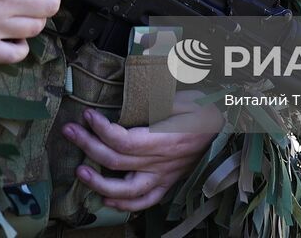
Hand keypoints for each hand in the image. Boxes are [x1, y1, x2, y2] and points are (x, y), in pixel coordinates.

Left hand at [62, 94, 224, 211]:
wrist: (231, 127)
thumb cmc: (206, 107)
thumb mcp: (184, 96)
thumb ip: (156, 100)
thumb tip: (127, 96)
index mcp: (166, 138)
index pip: (124, 140)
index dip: (101, 129)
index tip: (87, 115)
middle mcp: (163, 162)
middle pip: (117, 160)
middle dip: (88, 145)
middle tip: (69, 131)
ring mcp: (165, 176)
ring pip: (127, 189)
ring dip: (99, 182)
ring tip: (79, 170)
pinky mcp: (169, 184)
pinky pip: (144, 202)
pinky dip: (123, 203)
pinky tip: (105, 198)